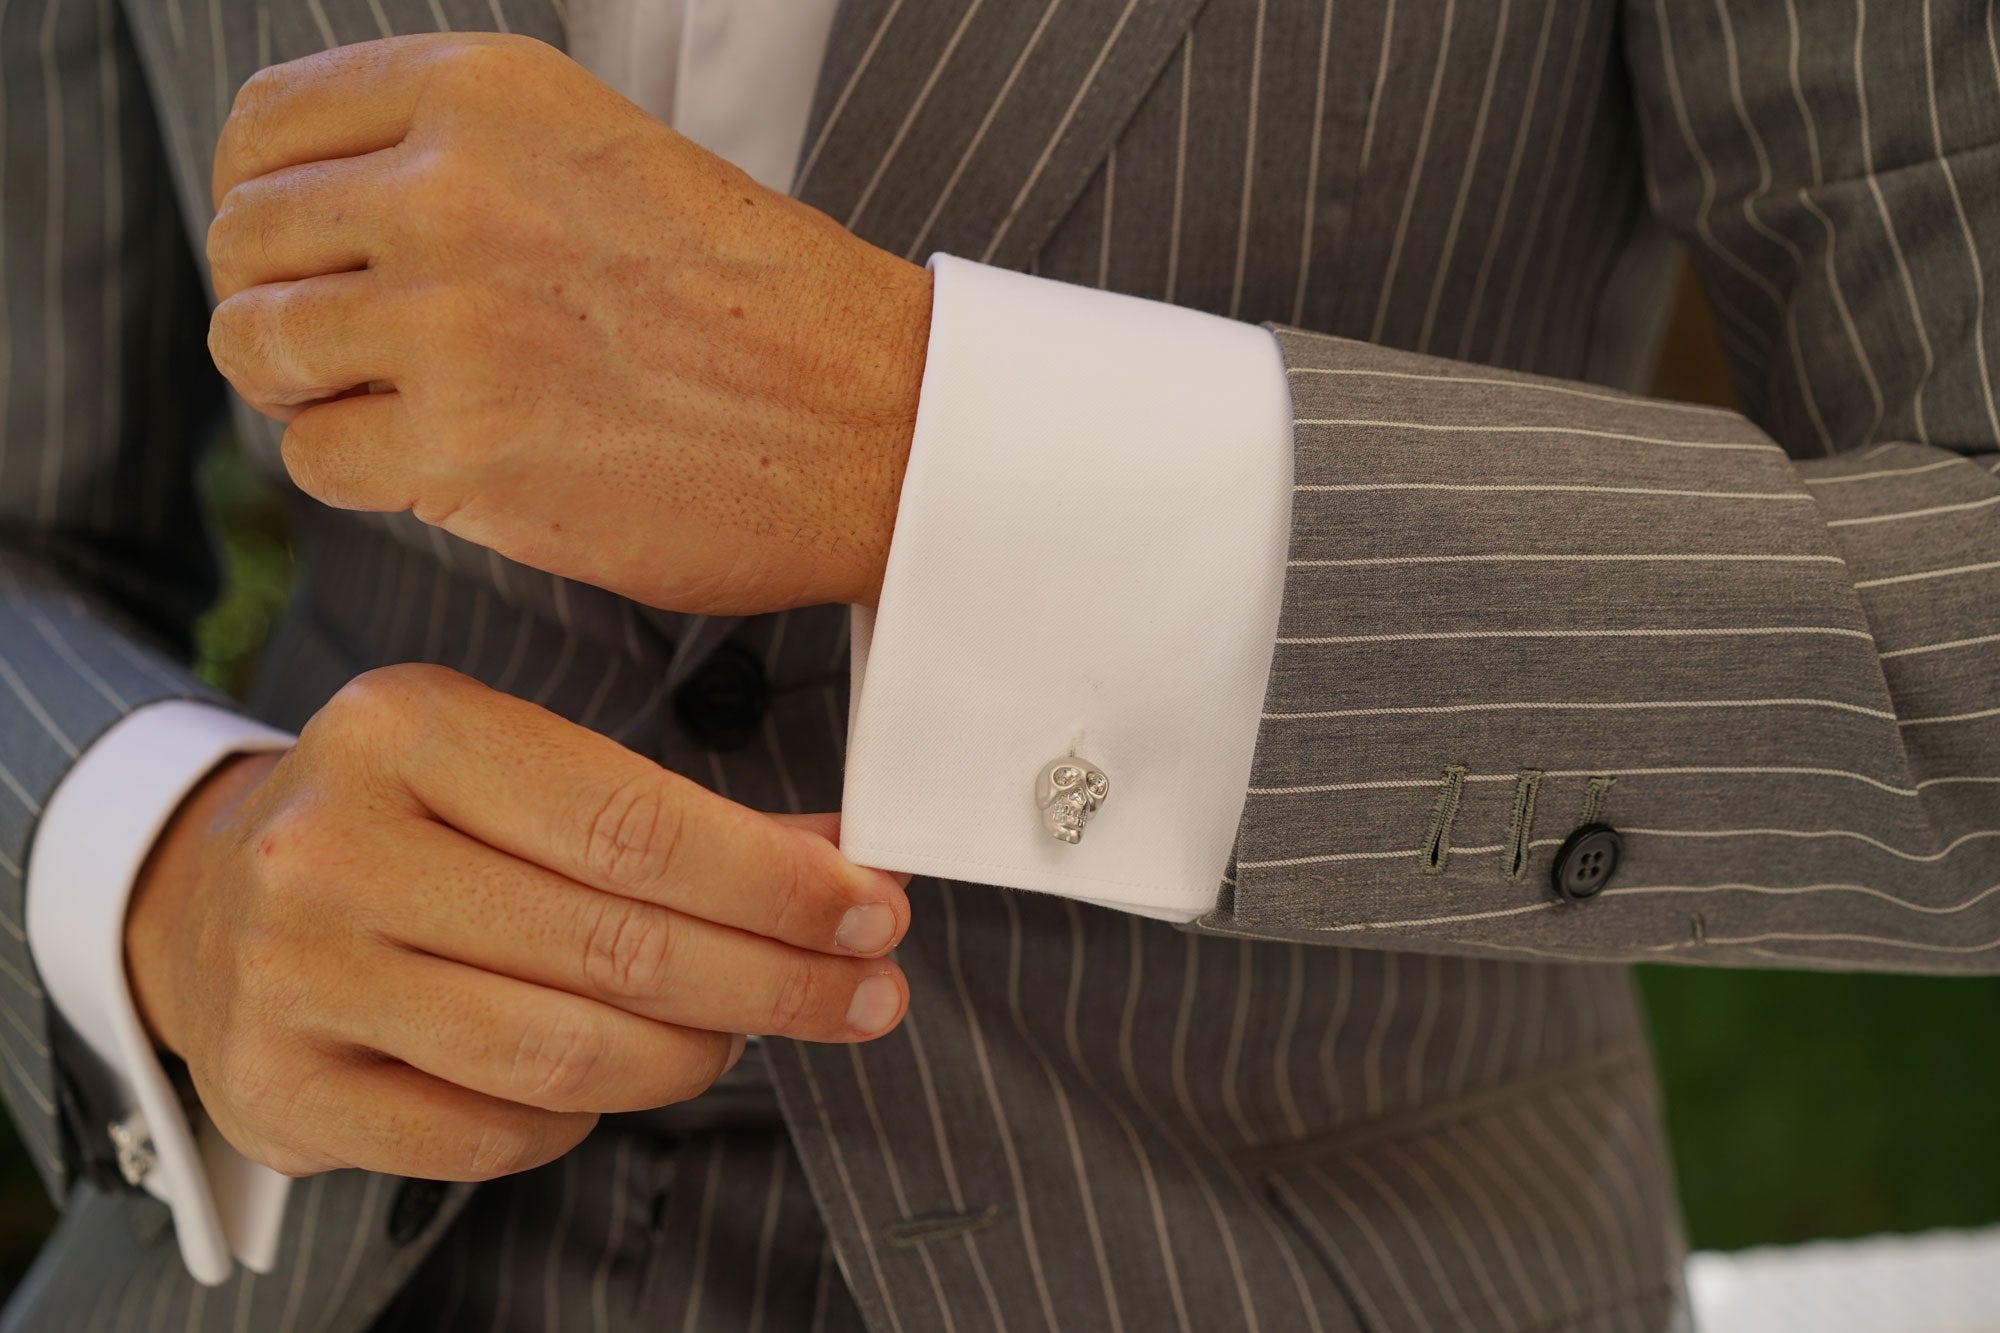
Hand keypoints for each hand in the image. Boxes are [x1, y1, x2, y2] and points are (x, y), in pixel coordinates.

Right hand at [125, 665, 910, 1180]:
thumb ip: (675, 815)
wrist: (213, 898)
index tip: (873, 913)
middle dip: (773, 979)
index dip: (774, 883)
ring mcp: (296, 973)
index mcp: (404, 727)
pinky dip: (584, 1118)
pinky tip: (616, 1078)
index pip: (632, 822)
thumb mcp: (520, 768)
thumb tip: (838, 865)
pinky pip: (491, 1135)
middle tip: (865, 994)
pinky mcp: (282, 1086)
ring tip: (744, 1033)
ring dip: (692, 1055)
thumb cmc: (408, 823)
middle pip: (613, 944)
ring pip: (559, 1053)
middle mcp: (335, 844)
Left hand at [205, 34, 930, 615]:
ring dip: (313, 392)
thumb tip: (324, 220)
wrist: (879, 423)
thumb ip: (462, 161)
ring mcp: (450, 319)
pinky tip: (448, 466)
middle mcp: (450, 188)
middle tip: (356, 354)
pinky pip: (316, 460)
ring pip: (259, 349)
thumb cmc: (765, 307)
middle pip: (245, 241)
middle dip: (283, 304)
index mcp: (485, 93)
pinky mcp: (463, 446)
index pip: (266, 127)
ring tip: (403, 411)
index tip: (306, 256)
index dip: (267, 202)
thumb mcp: (607, 155)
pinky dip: (364, 474)